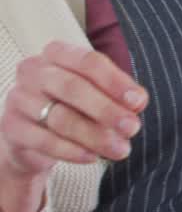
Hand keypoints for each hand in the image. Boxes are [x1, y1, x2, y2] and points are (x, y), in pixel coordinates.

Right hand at [0, 41, 147, 211]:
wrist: (33, 136)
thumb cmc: (73, 106)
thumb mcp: (98, 95)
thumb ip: (118, 95)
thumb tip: (137, 101)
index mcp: (58, 54)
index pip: (88, 61)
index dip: (115, 81)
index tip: (139, 102)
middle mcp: (34, 70)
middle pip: (73, 87)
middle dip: (107, 110)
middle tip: (133, 128)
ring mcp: (18, 98)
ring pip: (60, 117)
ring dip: (95, 136)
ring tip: (121, 150)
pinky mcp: (10, 127)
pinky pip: (44, 140)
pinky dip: (72, 151)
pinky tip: (92, 157)